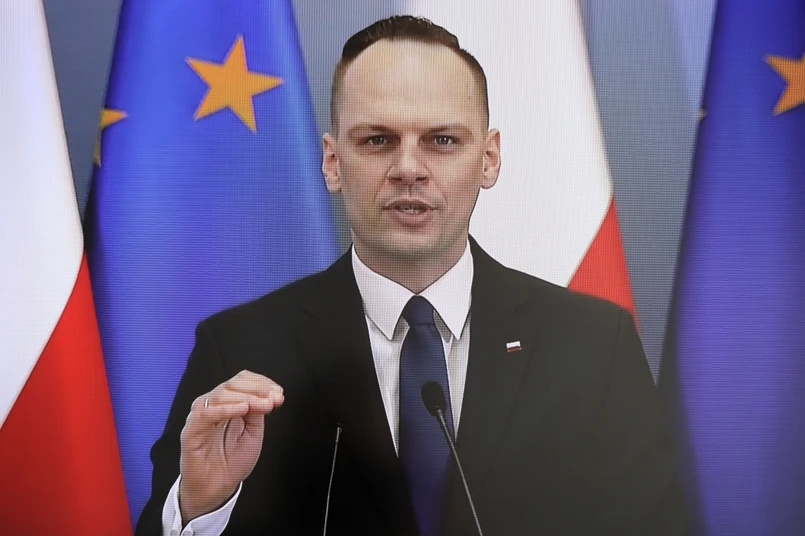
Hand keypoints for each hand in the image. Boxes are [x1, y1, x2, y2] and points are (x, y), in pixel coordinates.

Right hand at [178, 370, 283, 522]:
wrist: (216, 489)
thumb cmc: (232, 461)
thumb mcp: (253, 432)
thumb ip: (257, 412)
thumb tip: (269, 394)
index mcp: (227, 403)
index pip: (242, 380)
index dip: (262, 383)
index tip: (279, 393)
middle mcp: (213, 405)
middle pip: (233, 383)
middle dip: (258, 389)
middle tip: (275, 398)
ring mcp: (201, 416)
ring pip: (222, 394)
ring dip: (248, 397)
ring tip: (265, 405)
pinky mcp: (191, 431)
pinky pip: (207, 414)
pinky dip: (227, 408)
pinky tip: (243, 409)